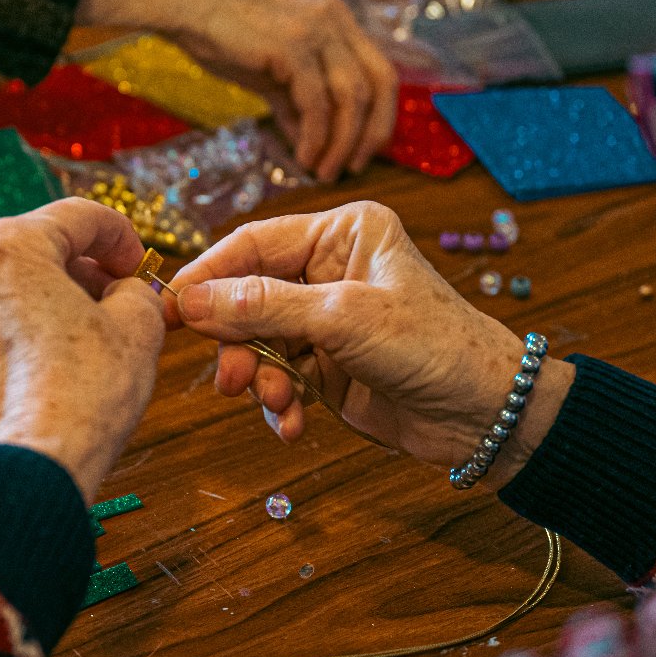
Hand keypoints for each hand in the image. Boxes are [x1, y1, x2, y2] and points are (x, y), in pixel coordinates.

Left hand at [0, 199, 164, 499]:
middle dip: (84, 262)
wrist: (35, 466)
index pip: (77, 217)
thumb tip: (124, 291)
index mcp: (10, 246)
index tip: (138, 262)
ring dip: (56, 291)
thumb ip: (136, 288)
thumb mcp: (139, 325)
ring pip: (13, 280)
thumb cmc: (82, 397)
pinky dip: (28, 321)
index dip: (120, 235)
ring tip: (95, 322)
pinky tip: (62, 349)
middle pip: (38, 243)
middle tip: (120, 289)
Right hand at [75, 0, 396, 180]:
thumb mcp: (271, 70)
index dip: (381, 116)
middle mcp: (336, 19)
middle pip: (380, 83)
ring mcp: (317, 30)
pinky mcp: (292, 46)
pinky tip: (303, 157)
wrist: (185, 5)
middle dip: (371, 134)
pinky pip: (316, 103)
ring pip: (352, 97)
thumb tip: (309, 143)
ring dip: (341, 143)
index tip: (364, 151)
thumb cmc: (223, 34)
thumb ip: (296, 102)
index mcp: (337, 18)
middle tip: (353, 168)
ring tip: (323, 171)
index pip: (381, 70)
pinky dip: (314, 137)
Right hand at [164, 203, 572, 480]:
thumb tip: (190, 302)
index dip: (210, 275)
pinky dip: (277, 402)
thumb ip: (263, 307)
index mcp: (341, 233)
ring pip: (257, 343)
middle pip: (247, 297)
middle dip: (234, 341)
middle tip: (227, 377)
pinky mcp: (327, 366)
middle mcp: (329, 270)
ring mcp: (326, 320)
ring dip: (256, 377)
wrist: (484, 415)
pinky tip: (292, 423)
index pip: (254, 243)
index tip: (171, 310)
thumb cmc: (433, 346)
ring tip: (271, 401)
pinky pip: (278, 377)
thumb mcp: (343, 319)